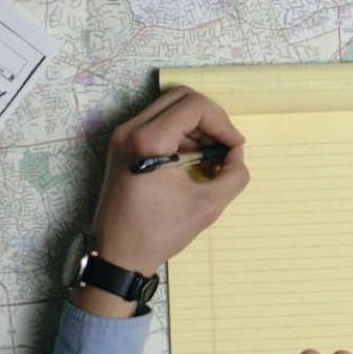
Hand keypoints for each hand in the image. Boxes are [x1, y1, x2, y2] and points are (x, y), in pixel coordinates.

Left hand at [77, 87, 246, 316]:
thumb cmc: (158, 233)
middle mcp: (130, 129)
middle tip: (225, 145)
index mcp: (147, 140)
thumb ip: (234, 174)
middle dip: (210, 118)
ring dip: (196, 126)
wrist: (117, 256)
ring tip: (212, 157)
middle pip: (181, 97)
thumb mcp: (208, 206)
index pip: (194, 106)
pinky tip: (193, 160)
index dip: (222, 122)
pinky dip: (180, 134)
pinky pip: (158, 123)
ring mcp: (122, 136)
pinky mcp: (122, 145)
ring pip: (169, 107)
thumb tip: (235, 153)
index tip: (235, 147)